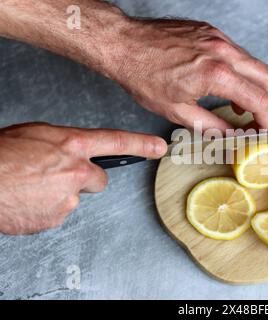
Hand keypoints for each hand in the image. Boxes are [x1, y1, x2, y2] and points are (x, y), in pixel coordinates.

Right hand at [0, 123, 166, 234]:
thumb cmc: (2, 155)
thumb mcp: (37, 134)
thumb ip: (64, 144)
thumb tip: (73, 152)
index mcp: (73, 144)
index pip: (117, 141)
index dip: (142, 144)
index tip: (160, 147)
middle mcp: (76, 171)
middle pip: (99, 179)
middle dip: (85, 178)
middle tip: (60, 175)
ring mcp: (68, 197)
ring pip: (74, 196)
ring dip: (60, 193)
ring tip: (33, 186)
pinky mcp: (57, 217)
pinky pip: (58, 212)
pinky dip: (47, 207)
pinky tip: (30, 199)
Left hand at [105, 18, 267, 130]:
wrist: (123, 44)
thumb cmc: (142, 76)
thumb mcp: (177, 111)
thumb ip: (212, 126)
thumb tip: (232, 135)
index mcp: (216, 73)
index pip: (258, 99)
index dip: (267, 119)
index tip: (265, 131)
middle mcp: (222, 51)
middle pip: (266, 77)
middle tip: (261, 121)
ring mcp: (217, 37)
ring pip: (254, 63)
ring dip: (256, 87)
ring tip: (242, 107)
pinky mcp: (211, 32)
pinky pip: (237, 53)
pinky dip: (241, 72)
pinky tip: (228, 85)